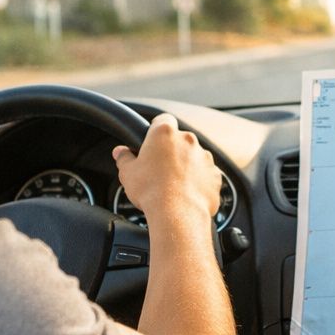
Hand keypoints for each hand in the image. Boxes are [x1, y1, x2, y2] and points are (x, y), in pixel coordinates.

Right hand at [113, 112, 220, 226]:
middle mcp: (188, 140)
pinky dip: (198, 182)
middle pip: (179, 140)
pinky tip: (186, 194)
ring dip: (186, 166)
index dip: (155, 130)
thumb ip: (124, 158)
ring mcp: (204, 157)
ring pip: (194, 157)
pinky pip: (206, 175)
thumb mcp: (127, 173)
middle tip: (158, 169)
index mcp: (164, 133)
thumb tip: (120, 152)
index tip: (151, 142)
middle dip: (170, 151)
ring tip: (173, 185)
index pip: (162, 120)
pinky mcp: (215, 175)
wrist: (178, 214)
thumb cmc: (151, 191)